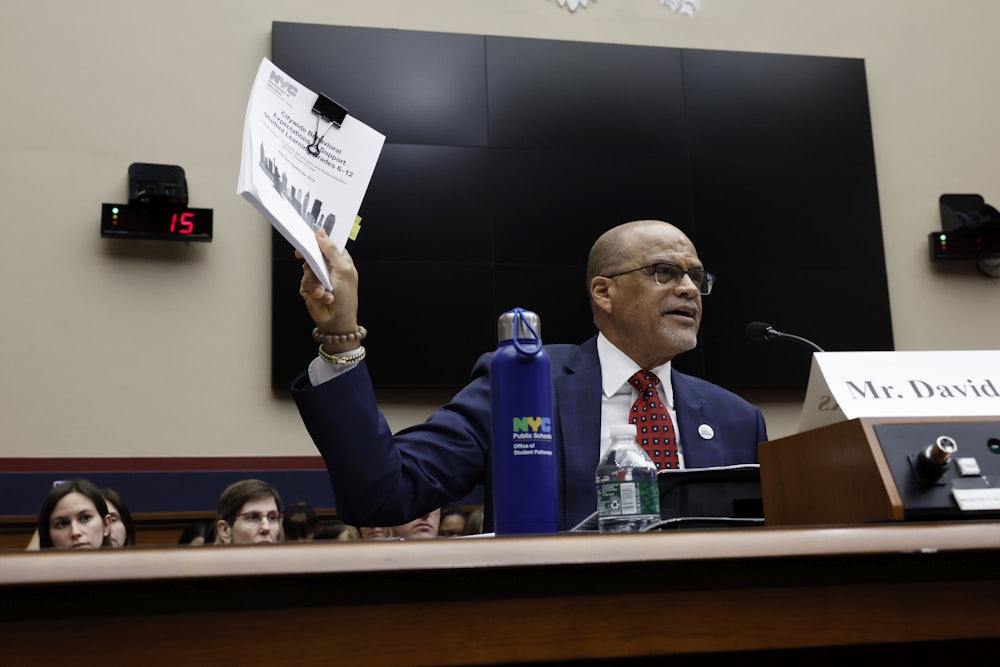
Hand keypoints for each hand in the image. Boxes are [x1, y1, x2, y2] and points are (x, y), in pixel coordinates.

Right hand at [297, 230, 360, 351]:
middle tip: (303, 254)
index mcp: (341, 261)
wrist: (336, 322)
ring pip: (307, 267)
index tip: (311, 233)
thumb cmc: (346, 299)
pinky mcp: (309, 286)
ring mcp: (318, 277)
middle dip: (312, 258)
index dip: (321, 238)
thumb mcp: (343, 270)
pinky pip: (304, 280)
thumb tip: (321, 234)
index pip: (329, 244)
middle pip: (314, 253)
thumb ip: (331, 251)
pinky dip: (312, 288)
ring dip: (315, 280)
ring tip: (324, 292)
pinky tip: (321, 296)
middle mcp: (329, 267)